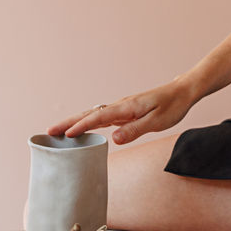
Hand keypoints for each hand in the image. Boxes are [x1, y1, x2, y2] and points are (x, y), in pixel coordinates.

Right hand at [46, 79, 197, 145]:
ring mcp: (120, 108)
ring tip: (57, 132)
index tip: (66, 134)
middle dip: (68, 122)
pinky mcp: (124, 112)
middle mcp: (120, 106)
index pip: (99, 117)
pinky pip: (100, 118)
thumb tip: (114, 139)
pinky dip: (87, 123)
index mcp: (127, 107)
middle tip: (49, 131)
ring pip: (92, 115)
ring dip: (74, 122)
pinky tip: (81, 130)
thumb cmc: (172, 106)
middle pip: (89, 114)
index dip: (82, 126)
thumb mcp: (158, 122)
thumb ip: (135, 130)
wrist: (182, 92)